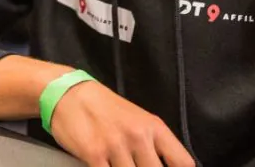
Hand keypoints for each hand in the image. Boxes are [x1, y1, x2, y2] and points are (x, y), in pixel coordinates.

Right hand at [50, 80, 194, 166]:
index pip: (182, 162)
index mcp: (154, 127)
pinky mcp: (95, 154)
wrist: (71, 94)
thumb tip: (165, 165)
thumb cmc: (105, 108)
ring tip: (119, 164)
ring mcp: (117, 146)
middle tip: (136, 166)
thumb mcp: (137, 120)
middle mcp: (139, 136)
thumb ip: (154, 145)